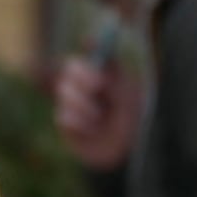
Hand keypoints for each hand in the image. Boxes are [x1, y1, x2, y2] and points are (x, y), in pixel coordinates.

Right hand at [53, 56, 141, 172]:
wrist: (127, 154)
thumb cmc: (132, 123)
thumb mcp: (126, 94)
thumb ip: (110, 70)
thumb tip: (94, 42)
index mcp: (102, 76)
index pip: (89, 54)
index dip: (89, 47)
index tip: (92, 45)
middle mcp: (85, 87)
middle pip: (70, 69)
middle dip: (83, 77)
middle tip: (98, 87)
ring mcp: (73, 104)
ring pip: (65, 92)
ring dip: (84, 105)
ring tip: (99, 119)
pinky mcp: (66, 123)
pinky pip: (63, 116)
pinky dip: (80, 123)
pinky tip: (91, 131)